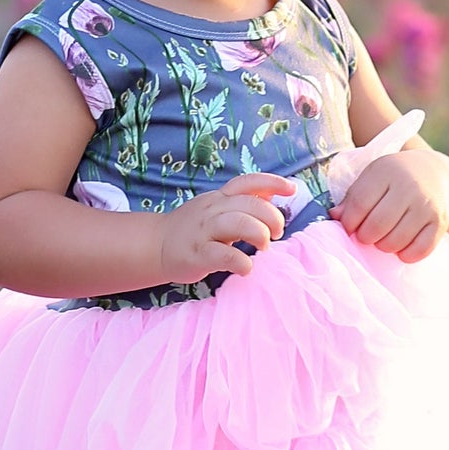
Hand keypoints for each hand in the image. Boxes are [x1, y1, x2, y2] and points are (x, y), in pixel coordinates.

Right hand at [158, 172, 296, 285]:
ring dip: (259, 234)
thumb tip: (273, 192)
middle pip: (248, 204)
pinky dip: (241, 261)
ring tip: (264, 247)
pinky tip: (247, 268)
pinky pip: (222, 255)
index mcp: (219, 197)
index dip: (272, 182)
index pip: (247, 182)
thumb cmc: (194, 229)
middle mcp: (212, 209)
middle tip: (276, 234)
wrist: (156, 245)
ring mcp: (203, 231)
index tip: (292, 190)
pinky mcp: (197, 254)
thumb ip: (243, 201)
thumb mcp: (217, 208)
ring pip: (237, 223)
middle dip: (271, 217)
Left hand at [329, 148, 448, 262]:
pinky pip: (420, 250)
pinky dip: (406, 255)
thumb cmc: (394, 178)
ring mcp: (427, 205)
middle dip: (365, 237)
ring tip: (382, 240)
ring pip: (396, 241)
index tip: (349, 227)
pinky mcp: (440, 222)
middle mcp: (409, 187)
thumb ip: (353, 197)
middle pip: (377, 225)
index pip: (360, 204)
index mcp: (386, 171)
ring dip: (383, 247)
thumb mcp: (372, 178)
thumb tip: (335, 216)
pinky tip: (401, 247)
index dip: (349, 222)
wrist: (434, 173)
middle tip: (366, 236)